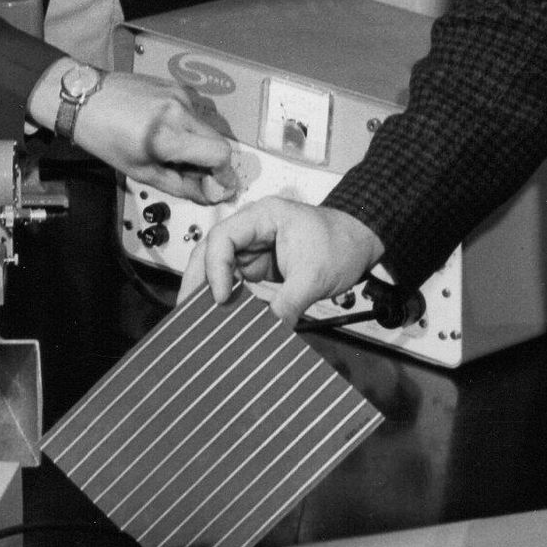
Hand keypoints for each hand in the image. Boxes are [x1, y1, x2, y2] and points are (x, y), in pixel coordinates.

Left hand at [66, 70, 242, 203]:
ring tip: (170, 150)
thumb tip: (208, 195)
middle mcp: (180, 110)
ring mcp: (179, 93)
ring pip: (206, 127)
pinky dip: (186, 126)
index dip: (224, 175)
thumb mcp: (139, 171)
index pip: (221, 155)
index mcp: (168, 136)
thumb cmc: (103, 136)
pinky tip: (163, 130)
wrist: (83, 98)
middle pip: (219, 141)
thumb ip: (180, 185)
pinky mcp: (175, 84)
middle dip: (212, 162)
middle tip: (194, 174)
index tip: (219, 187)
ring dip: (197, 143)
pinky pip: (193, 111)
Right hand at [198, 196, 384, 319]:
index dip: (216, 268)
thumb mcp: (316, 276)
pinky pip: (234, 283)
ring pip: (218, 268)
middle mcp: (252, 230)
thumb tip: (269, 330)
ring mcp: (253, 249)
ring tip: (196, 319)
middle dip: (197, 280)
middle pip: (211, 251)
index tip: (221, 297)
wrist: (362, 243)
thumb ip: (289, 302)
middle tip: (185, 311)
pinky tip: (219, 318)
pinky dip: (226, 299)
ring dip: (207, 291)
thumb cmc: (343, 243)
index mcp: (263, 216)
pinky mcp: (259, 268)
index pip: (223, 237)